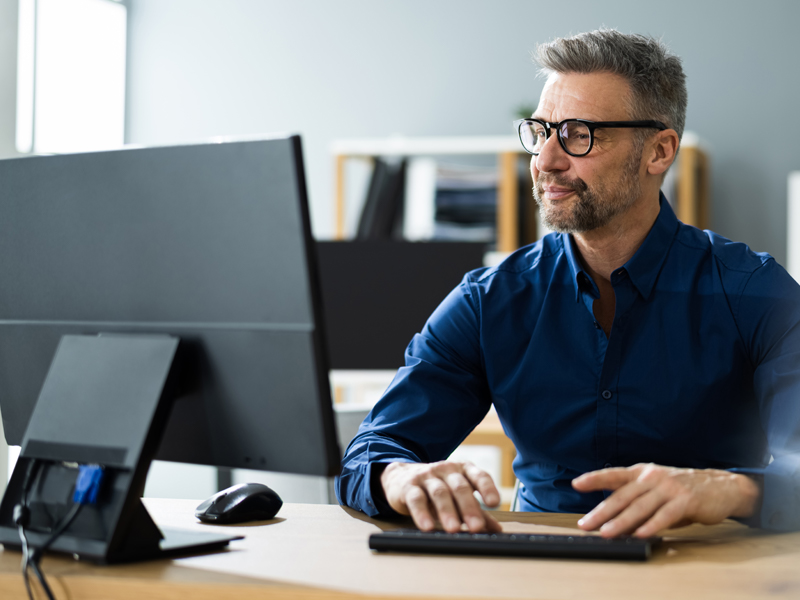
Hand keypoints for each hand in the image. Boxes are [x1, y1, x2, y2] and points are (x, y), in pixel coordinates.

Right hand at [380, 460, 501, 532]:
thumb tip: (497, 530)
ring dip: (447, 511)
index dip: (487, 488)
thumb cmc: (437, 487)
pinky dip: (421, 513)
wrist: (402, 477)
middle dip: (469, 507)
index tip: (494, 503)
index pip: (479, 476)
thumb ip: (477, 511)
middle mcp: (447, 470)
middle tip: (476, 526)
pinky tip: (427, 526)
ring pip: (439, 492)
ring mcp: (427, 476)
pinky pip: (416, 499)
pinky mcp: (409, 486)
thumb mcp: (458, 496)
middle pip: (460, 487)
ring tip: (453, 529)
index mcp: (463, 470)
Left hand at [572, 463, 760, 537]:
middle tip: (586, 524)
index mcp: (642, 472)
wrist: (720, 486)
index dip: (594, 478)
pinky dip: (651, 525)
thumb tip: (614, 523)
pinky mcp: (685, 500)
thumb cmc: (681, 491)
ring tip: (607, 533)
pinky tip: (641, 534)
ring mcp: (669, 488)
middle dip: (602, 511)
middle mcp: (652, 477)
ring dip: (621, 521)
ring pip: (640, 506)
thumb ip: (636, 503)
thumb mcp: (655, 491)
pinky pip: (665, 515)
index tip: (576, 483)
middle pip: (622, 495)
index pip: (614, 475)